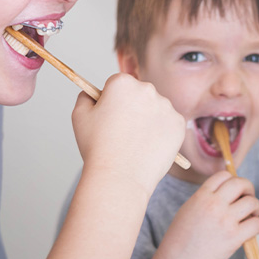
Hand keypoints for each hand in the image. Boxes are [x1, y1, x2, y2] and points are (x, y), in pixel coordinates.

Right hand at [72, 73, 184, 194]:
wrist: (120, 176)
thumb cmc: (98, 148)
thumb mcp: (80, 117)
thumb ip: (85, 97)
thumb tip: (91, 93)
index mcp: (122, 83)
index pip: (118, 84)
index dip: (112, 101)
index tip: (110, 117)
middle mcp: (147, 89)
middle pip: (139, 94)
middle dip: (132, 108)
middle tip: (123, 132)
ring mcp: (166, 106)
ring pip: (156, 109)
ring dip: (148, 120)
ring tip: (136, 142)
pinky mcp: (179, 123)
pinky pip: (169, 124)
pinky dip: (162, 133)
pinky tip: (149, 146)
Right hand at [147, 171, 258, 258]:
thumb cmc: (181, 239)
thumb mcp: (189, 209)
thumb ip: (207, 198)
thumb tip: (229, 193)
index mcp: (201, 196)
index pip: (224, 175)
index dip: (233, 180)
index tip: (235, 190)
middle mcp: (214, 204)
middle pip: (241, 183)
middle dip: (248, 189)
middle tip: (248, 198)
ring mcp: (225, 220)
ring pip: (252, 202)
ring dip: (255, 208)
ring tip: (251, 216)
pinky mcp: (234, 237)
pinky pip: (257, 223)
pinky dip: (258, 225)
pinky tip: (251, 229)